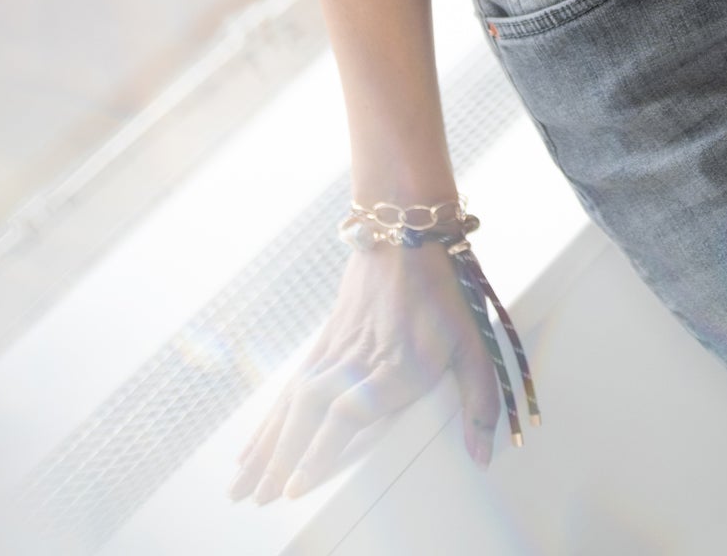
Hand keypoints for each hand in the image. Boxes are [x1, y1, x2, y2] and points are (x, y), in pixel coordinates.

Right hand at [228, 236, 504, 502]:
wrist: (406, 228)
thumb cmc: (445, 287)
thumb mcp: (474, 342)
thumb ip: (480, 400)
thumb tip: (483, 453)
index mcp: (396, 366)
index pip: (347, 414)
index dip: (319, 450)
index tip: (295, 485)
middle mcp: (359, 360)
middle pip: (309, 413)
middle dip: (281, 460)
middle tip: (256, 500)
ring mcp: (336, 348)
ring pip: (293, 401)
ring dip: (267, 445)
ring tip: (242, 485)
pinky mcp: (325, 340)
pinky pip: (291, 385)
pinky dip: (270, 418)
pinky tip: (254, 444)